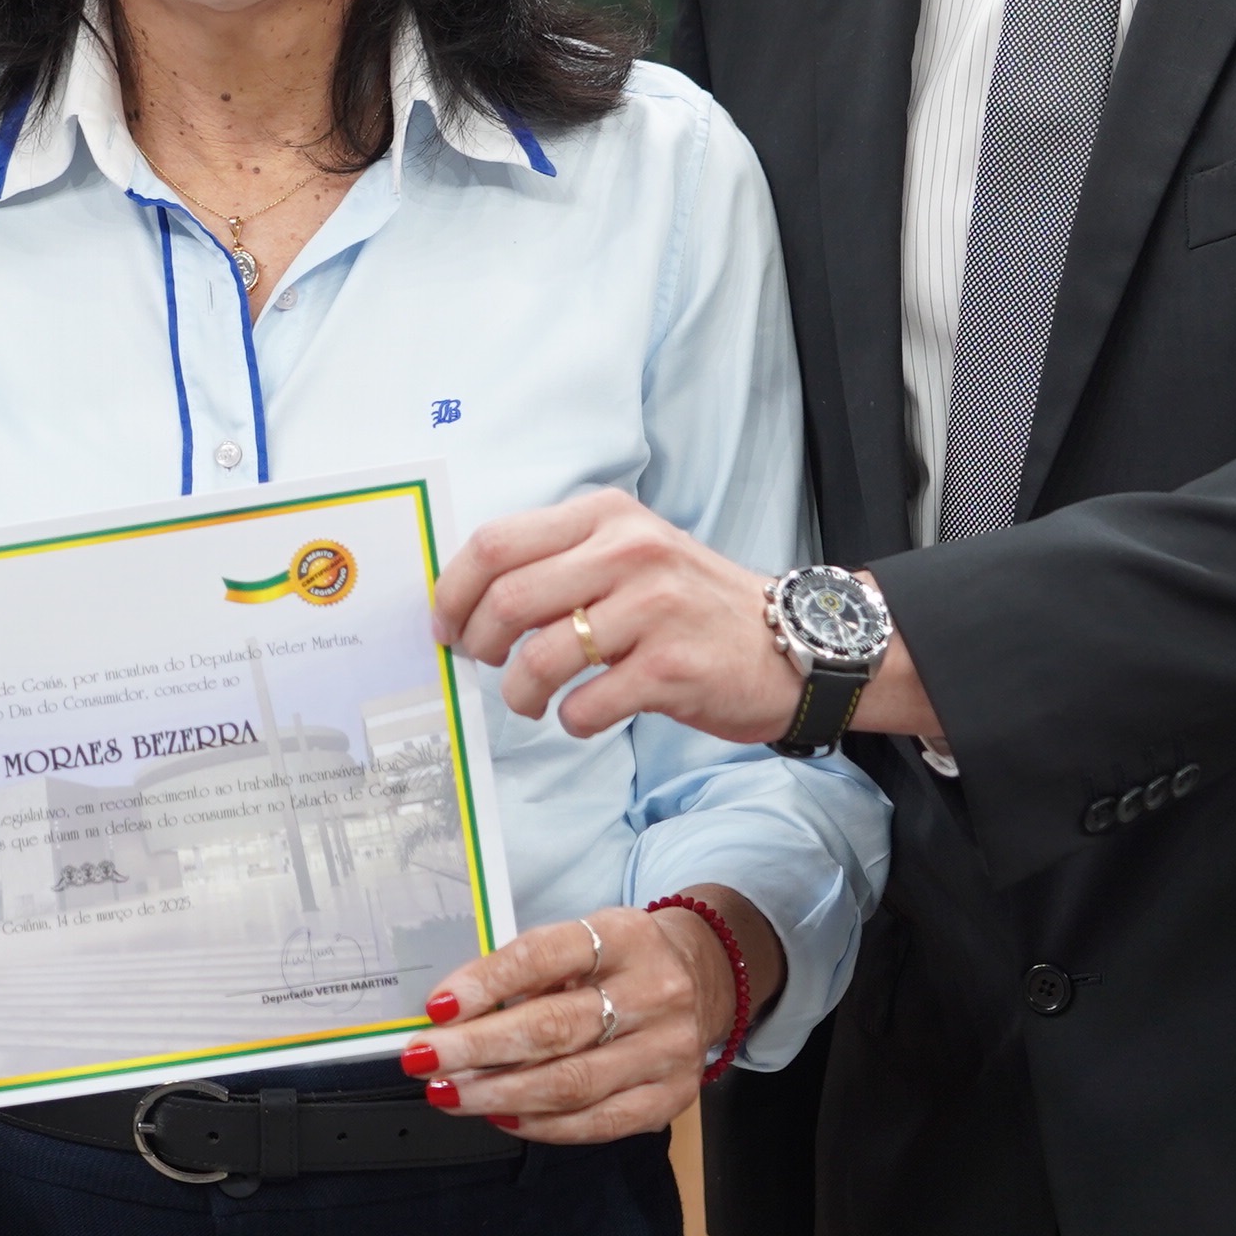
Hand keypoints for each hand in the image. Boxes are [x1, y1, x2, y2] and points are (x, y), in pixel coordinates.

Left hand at [406, 890, 780, 1142]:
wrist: (704, 975)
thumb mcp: (584, 939)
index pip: (545, 957)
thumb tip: (454, 1015)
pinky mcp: (672, 1097)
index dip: (487, 982)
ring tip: (450, 1093)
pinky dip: (543, 1125)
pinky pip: (598, 1122)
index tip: (438, 1007)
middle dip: (478, 1049)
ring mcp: (668, 1049)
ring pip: (572, 1082)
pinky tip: (502, 1116)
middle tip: (425, 1060)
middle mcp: (654, 992)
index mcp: (624, 937)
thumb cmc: (621, 959)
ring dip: (499, 1093)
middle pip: (555, 1028)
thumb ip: (530, 972)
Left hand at [434, 489, 808, 741]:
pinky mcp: (672, 668)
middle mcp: (629, 551)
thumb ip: (557, 562)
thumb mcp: (627, 554)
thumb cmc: (689, 605)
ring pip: (540, 658)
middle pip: (507, 600)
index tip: (446, 624)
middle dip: (479, 644)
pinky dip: (571, 720)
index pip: (495, 543)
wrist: (789, 643)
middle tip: (486, 664)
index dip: (454, 591)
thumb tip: (467, 599)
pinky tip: (584, 714)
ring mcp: (654, 608)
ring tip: (531, 700)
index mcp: (605, 515)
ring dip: (520, 694)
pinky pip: (585, 705)